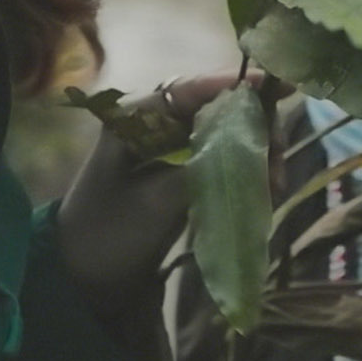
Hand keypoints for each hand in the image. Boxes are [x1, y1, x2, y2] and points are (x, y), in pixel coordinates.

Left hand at [54, 71, 258, 309]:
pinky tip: (264, 191)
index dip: (235, 84)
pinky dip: (244, 170)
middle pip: (215, 106)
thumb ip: (201, 169)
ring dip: (254, 151)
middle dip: (253, 125)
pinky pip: (220, 158)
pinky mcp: (180, 173)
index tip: (276, 86)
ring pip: (224, 132)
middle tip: (278, 158)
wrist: (82, 277)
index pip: (190, 88)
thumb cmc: (108, 234)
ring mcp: (168, 147)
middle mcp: (153, 123)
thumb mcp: (155, 202)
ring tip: (274, 186)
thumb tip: (250, 146)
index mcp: (134, 117)